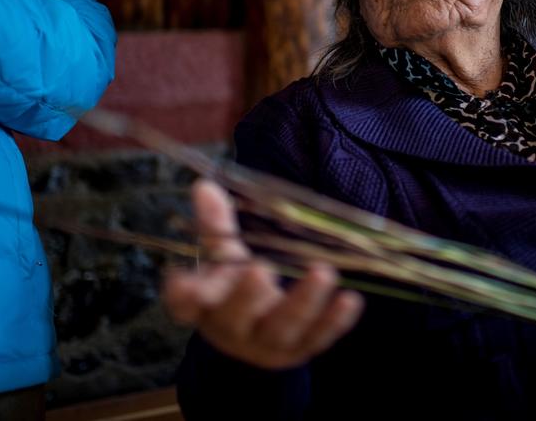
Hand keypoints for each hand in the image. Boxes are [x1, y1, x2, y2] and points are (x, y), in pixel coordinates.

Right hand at [163, 179, 364, 369]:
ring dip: (304, 302)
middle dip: (247, 295)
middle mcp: (232, 328)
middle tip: (261, 270)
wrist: (253, 341)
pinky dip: (335, 321)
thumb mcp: (222, 258)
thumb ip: (216, 224)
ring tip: (323, 273)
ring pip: (283, 329)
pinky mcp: (299, 350)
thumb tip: (206, 185)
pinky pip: (318, 338)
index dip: (184, 295)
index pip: (185, 304)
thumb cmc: (233, 289)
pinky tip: (351, 300)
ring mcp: (266, 343)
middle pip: (236, 316)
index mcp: (205, 304)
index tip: (184, 282)